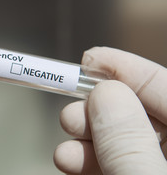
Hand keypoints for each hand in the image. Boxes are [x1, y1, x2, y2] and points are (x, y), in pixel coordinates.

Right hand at [54, 47, 166, 173]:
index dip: (125, 68)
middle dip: (97, 107)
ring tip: (65, 142)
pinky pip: (112, 162)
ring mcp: (153, 168)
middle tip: (71, 113)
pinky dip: (87, 159)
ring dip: (86, 135)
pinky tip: (68, 158)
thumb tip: (105, 93)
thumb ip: (129, 141)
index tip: (89, 59)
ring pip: (119, 139)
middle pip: (136, 112)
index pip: (163, 87)